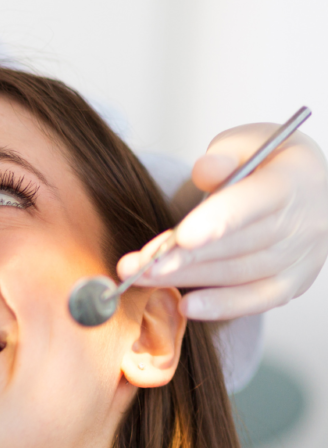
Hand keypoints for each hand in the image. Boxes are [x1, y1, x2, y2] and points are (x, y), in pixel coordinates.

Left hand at [120, 123, 327, 320]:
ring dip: (189, 279)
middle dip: (185, 257)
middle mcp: (304, 223)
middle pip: (239, 245)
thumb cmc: (267, 161)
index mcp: (292, 182)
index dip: (218, 221)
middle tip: (140, 265)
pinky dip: (222, 306)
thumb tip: (205, 171)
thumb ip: (223, 157)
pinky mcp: (293, 282)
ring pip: (240, 273)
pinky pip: (257, 299)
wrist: (308, 187)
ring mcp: (302, 256)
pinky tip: (186, 306)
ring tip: (143, 278)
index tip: (182, 237)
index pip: (253, 204)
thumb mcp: (247, 141)